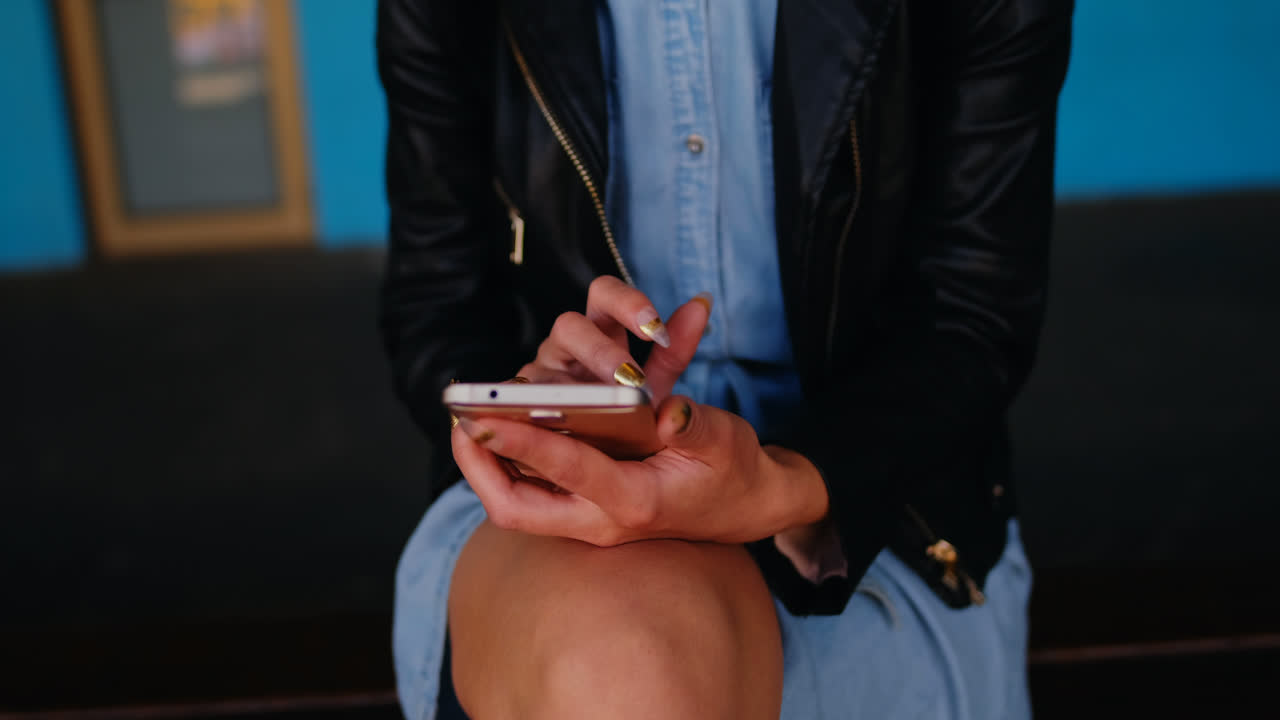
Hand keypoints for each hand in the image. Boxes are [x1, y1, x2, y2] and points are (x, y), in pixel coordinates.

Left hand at [452, 394, 829, 545]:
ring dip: (492, 455)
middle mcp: (602, 511)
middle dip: (478, 466)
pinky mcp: (591, 488)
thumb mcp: (721, 443)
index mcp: (632, 502)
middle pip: (518, 504)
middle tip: (458, 422)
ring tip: (470, 415)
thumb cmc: (733, 471)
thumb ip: (690, 427)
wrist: (749, 502)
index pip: (566, 472)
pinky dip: (517, 449)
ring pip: (520, 491)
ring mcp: (591, 504)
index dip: (522, 442)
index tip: (480, 419)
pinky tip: (499, 421)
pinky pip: (540, 475)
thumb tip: (668, 409)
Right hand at [513, 276, 710, 405]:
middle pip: (569, 325)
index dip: (627, 304)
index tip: (656, 330)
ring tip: (591, 414)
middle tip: (629, 379)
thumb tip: (702, 303)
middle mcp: (564, 347)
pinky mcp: (518, 407)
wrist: (614, 464)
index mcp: (599, 330)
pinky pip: (515, 402)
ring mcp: (538, 376)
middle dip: (599, 350)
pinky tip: (538, 424)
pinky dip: (521, 407)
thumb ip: (674, 351)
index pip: (605, 295)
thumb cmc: (630, 418)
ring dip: (566, 387)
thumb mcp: (656, 387)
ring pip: (541, 366)